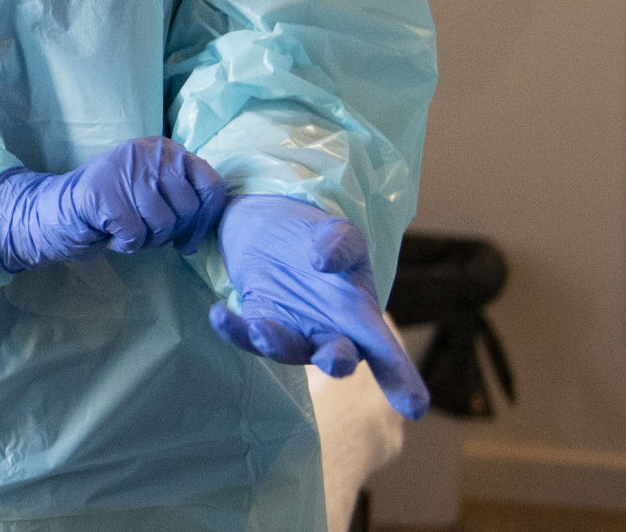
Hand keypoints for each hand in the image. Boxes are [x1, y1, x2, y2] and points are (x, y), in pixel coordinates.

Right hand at [0, 137, 228, 272]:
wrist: (57, 209)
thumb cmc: (113, 205)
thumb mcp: (153, 189)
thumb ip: (183, 195)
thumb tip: (213, 223)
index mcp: (164, 149)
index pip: (211, 186)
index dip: (205, 220)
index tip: (188, 239)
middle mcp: (147, 152)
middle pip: (189, 210)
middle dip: (171, 233)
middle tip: (145, 233)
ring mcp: (124, 170)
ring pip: (163, 225)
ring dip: (146, 240)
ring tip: (125, 229)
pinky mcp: (104, 194)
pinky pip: (135, 235)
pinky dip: (124, 245)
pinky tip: (109, 233)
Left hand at [210, 194, 428, 419]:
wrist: (272, 227)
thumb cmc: (320, 240)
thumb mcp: (340, 232)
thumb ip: (342, 243)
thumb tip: (323, 262)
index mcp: (361, 319)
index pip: (387, 354)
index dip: (402, 379)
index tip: (414, 407)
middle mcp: (329, 334)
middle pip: (337, 358)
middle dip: (336, 361)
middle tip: (333, 360)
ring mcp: (292, 332)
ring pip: (288, 350)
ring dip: (277, 342)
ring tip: (262, 330)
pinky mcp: (256, 322)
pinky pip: (245, 334)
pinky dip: (234, 329)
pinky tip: (220, 313)